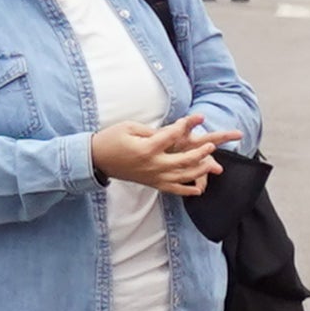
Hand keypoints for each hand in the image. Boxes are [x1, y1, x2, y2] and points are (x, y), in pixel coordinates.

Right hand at [89, 119, 220, 192]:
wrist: (96, 160)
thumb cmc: (111, 139)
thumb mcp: (130, 128)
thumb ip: (153, 130)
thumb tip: (172, 132)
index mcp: (147, 148)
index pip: (172, 137)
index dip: (184, 127)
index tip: (195, 119)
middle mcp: (153, 165)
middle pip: (184, 160)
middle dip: (201, 153)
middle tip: (212, 146)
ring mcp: (154, 177)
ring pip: (183, 177)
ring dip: (200, 171)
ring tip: (211, 164)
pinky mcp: (153, 184)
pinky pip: (174, 190)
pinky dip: (188, 191)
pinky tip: (199, 189)